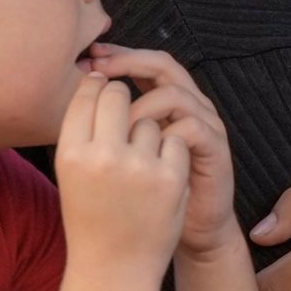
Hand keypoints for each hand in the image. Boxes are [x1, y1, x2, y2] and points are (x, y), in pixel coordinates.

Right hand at [54, 72, 193, 286]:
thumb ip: (82, 130)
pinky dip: (170, 154)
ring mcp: (139, 166)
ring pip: (149, 118)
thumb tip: (98, 79)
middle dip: (124, 99)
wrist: (114, 269)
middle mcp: (102, 156)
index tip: (103, 91)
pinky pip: (174, 140)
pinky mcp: (170, 177)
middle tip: (125, 118)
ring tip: (137, 166)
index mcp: (71, 153)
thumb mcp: (71, 174)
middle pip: (118, 95)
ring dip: (148, 133)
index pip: (86, 94)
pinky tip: (158, 177)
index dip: (97, 87)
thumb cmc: (90, 218)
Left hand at [84, 45, 238, 260]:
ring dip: (141, 106)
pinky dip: (165, 133)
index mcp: (165, 101)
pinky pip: (191, 127)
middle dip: (128, 63)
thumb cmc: (141, 197)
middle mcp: (189, 105)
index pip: (142, 63)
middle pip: (163, 65)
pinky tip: (143, 150)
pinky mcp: (215, 148)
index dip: (117, 56)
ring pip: (174, 94)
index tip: (88, 59)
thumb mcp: (119, 154)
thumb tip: (74, 96)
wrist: (181, 235)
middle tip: (98, 69)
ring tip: (116, 127)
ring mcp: (205, 123)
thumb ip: (106, 123)